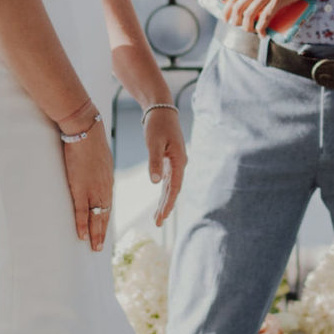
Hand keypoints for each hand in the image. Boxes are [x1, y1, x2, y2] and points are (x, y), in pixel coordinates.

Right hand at [60, 117, 115, 252]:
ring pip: (95, 217)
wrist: (85, 130)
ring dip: (94, 234)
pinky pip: (81, 212)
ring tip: (94, 248)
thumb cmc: (91, 140)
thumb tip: (97, 175)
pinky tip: (82, 236)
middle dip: (101, 232)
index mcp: (108, 181)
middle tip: (100, 248)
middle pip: (104, 215)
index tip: (104, 230)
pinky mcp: (79, 188)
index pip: (107, 205)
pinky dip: (81, 225)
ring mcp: (92, 190)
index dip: (105, 219)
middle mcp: (103, 188)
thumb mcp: (101, 158)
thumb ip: (100, 171)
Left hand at [144, 102, 186, 226]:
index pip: (174, 187)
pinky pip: (168, 180)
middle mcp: (180, 163)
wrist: (161, 110)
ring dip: (165, 201)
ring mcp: (176, 162)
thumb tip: (155, 182)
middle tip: (158, 223)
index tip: (162, 217)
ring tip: (158, 217)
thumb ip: (155, 161)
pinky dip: (164, 191)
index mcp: (178, 161)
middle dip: (166, 207)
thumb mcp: (154, 142)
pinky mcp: (170, 160)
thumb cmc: (157, 125)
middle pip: (173, 190)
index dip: (168, 203)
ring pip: (171, 186)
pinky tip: (161, 199)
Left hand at [220, 0, 318, 34]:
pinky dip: (261, 28)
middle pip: (239, 6)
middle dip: (235, 20)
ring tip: (250, 31)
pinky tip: (262, 34)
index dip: (227, 9)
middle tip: (236, 26)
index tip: (226, 18)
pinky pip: (265, 16)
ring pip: (250, 13)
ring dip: (247, 26)